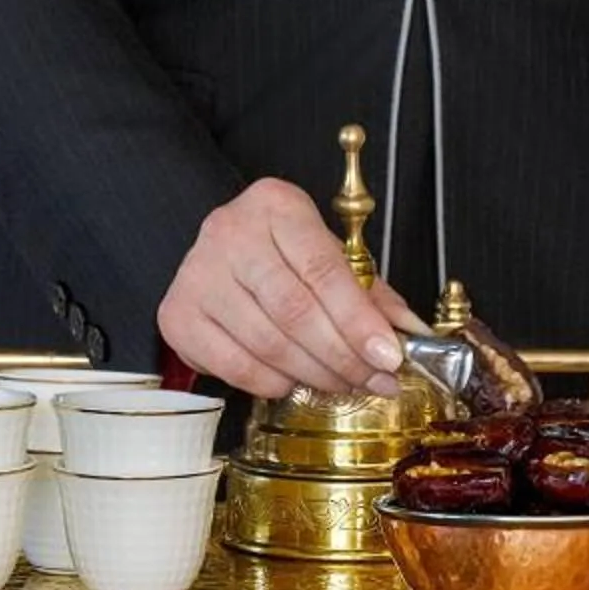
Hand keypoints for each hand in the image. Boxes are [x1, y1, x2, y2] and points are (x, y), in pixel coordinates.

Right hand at [157, 178, 426, 400]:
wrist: (218, 249)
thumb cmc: (281, 253)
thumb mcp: (329, 253)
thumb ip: (370, 292)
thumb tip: (410, 334)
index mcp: (275, 206)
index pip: (323, 269)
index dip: (359, 319)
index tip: (389, 356)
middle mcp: (229, 233)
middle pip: (295, 310)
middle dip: (343, 355)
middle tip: (376, 380)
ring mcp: (197, 275)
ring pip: (267, 343)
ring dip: (315, 374)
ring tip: (344, 383)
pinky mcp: (178, 315)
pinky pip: (235, 365)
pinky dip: (273, 382)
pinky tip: (294, 380)